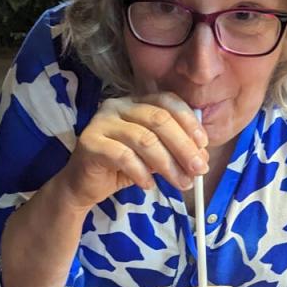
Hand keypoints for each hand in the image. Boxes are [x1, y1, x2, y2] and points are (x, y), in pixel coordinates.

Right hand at [55, 92, 208, 209]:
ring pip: (144, 139)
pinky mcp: (89, 142)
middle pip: (159, 119)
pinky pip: (123, 156)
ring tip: (180, 183)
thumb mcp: (154, 156)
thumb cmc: (121, 168)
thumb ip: (174, 151)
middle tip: (198, 170)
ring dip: (167, 164)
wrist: (83, 185)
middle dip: (183, 147)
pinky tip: (148, 185)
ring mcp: (101, 122)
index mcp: (135, 102)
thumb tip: (202, 157)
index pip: (167, 101)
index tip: (203, 146)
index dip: (188, 122)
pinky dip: (141, 172)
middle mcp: (117, 105)